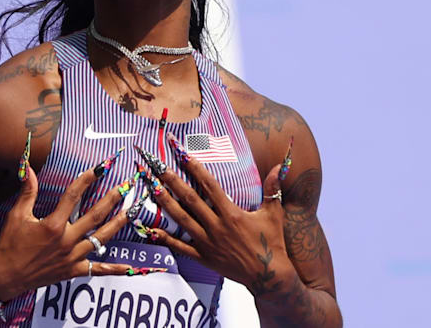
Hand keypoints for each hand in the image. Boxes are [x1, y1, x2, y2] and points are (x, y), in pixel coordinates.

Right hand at [0, 165, 132, 300]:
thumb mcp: (16, 216)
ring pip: (101, 238)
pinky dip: (113, 269)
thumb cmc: (9, 245)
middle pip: (95, 216)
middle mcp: (66, 240)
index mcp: (53, 225)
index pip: (73, 196)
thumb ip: (28, 191)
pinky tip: (129, 266)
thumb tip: (28, 167)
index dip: (87, 179)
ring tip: (131, 212)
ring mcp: (72, 257)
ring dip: (118, 224)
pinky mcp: (73, 271)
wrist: (4, 277)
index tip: (99, 168)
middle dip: (112, 199)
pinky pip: (97, 269)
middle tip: (126, 186)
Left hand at [144, 150, 296, 297]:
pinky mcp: (204, 258)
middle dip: (172, 180)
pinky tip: (151, 230)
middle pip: (190, 199)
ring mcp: (208, 243)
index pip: (209, 185)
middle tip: (157, 165)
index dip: (195, 167)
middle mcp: (216, 226)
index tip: (182, 153)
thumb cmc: (272, 243)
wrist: (269, 276)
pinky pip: (181, 247)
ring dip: (166, 203)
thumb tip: (278, 165)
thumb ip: (273, 188)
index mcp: (231, 213)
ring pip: (182, 219)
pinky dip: (166, 239)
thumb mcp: (274, 213)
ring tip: (152, 188)